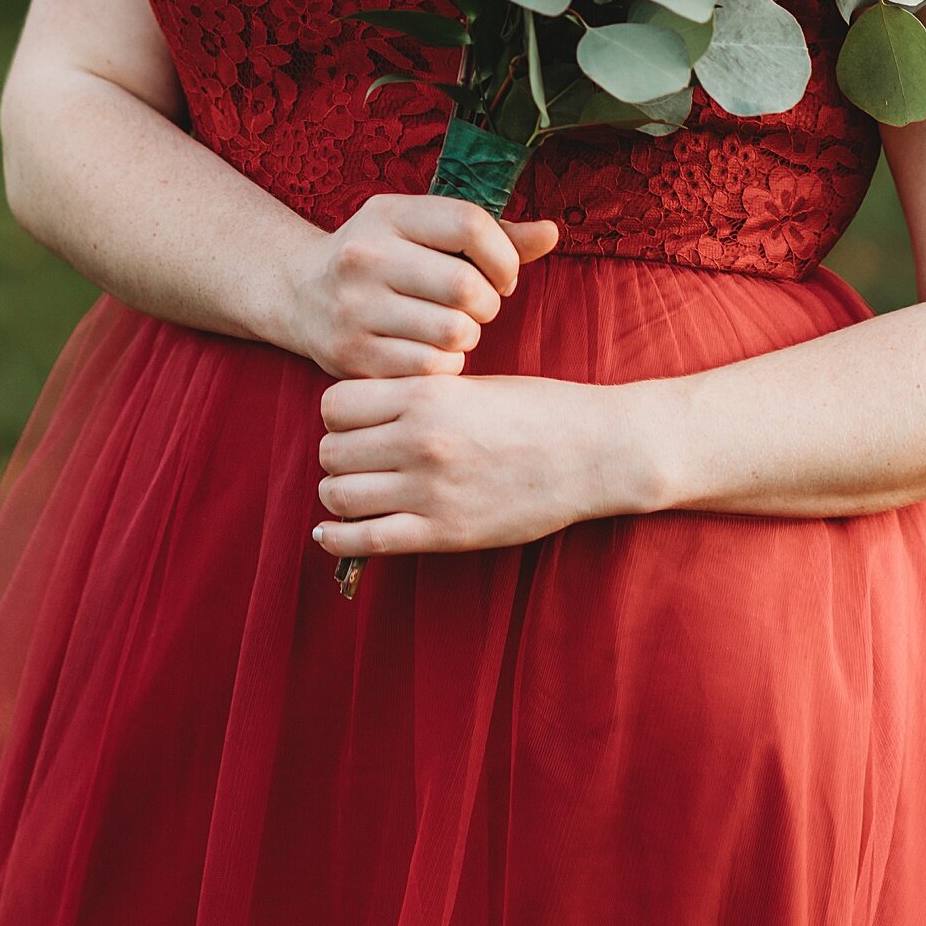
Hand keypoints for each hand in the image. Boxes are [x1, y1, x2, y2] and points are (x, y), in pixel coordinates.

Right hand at [279, 192, 558, 376]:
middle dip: (489, 303)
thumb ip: (491, 233)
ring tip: (453, 329)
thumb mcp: (423, 229)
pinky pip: (430, 369)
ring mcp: (355, 307)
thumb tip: (553, 233)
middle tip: (479, 308)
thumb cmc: (383, 257)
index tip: (503, 275)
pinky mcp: (352, 355)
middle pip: (467, 286)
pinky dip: (445, 366)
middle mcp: (366, 255)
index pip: (471, 225)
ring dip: (468, 337)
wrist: (299, 293)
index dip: (504, 256)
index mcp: (389, 214)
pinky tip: (431, 352)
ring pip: (453, 332)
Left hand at [311, 371, 635, 558]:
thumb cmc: (538, 410)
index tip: (356, 421)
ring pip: (337, 494)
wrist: (594, 452)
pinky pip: (364, 540)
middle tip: (358, 458)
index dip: (340, 414)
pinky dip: (336, 538)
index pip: (335, 404)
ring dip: (338, 493)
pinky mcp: (443, 533)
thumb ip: (418, 396)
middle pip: (330, 450)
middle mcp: (420, 440)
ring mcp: (430, 490)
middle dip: (338, 454)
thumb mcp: (472, 385)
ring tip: (357, 490)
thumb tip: (364, 414)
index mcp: (427, 395)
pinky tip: (331, 531)